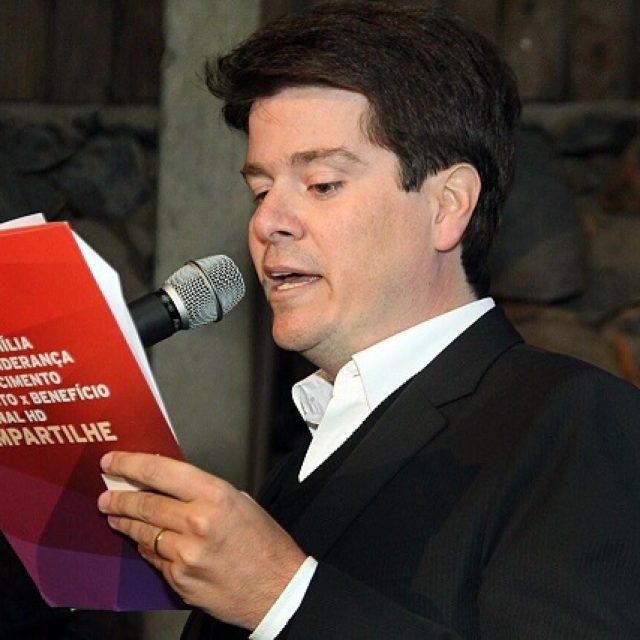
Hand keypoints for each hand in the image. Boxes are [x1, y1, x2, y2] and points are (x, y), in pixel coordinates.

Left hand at [97, 451, 306, 629]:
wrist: (278, 588)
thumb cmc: (265, 543)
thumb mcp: (240, 502)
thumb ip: (204, 493)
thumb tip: (170, 485)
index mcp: (215, 496)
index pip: (159, 473)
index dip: (129, 464)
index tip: (112, 461)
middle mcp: (197, 523)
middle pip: (144, 504)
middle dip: (119, 498)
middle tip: (107, 495)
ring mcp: (185, 555)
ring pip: (143, 533)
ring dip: (126, 523)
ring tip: (116, 517)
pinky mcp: (179, 581)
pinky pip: (154, 559)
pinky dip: (147, 549)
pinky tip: (145, 543)